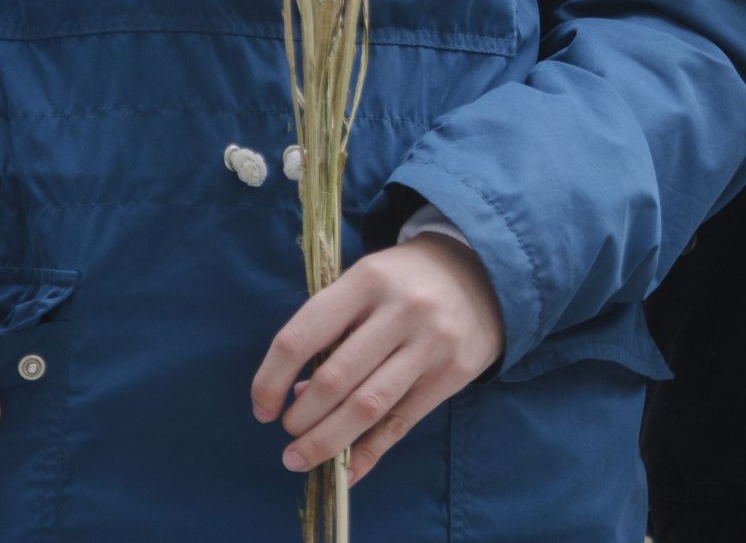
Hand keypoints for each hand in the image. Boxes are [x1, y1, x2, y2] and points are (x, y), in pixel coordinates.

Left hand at [252, 231, 504, 484]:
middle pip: (335, 380)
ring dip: (326, 441)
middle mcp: (402, 310)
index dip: (271, 378)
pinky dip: (369, 453)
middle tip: (287, 433)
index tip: (262, 407)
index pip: (302, 336)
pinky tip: (346, 471)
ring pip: (367, 407)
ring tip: (300, 457)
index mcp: (367, 280)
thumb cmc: (404, 281)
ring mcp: (432, 344)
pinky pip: (402, 423)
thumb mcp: (366, 281)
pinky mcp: (454, 373)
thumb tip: (298, 394)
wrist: (483, 273)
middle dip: (301, 418)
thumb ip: (332, 327)